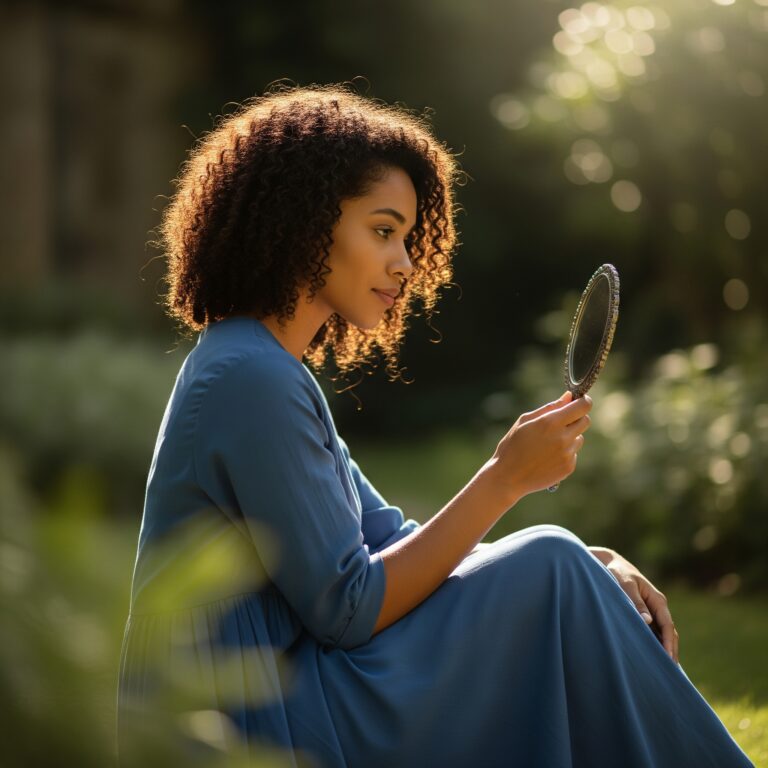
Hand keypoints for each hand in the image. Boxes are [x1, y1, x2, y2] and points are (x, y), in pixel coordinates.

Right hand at [489, 392, 591, 502]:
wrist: (508, 477)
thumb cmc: (512, 446)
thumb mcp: (524, 421)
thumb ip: (549, 408)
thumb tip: (568, 397)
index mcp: (550, 422)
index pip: (582, 406)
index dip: (584, 401)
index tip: (580, 401)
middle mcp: (562, 438)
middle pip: (585, 421)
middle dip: (576, 418)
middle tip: (561, 422)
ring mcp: (567, 454)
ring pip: (579, 438)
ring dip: (569, 437)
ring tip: (548, 444)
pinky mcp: (568, 467)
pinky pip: (573, 453)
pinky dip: (564, 452)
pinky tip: (547, 457)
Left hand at [589, 547, 679, 662]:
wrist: (609, 564)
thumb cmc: (616, 573)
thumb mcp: (624, 585)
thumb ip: (635, 602)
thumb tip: (647, 621)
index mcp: (657, 599)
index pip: (667, 625)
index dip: (669, 642)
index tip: (668, 658)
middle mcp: (657, 606)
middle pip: (669, 632)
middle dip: (671, 650)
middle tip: (670, 672)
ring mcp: (652, 611)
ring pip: (662, 633)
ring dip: (664, 648)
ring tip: (663, 669)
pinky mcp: (643, 613)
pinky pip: (653, 631)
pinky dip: (655, 643)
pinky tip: (652, 656)